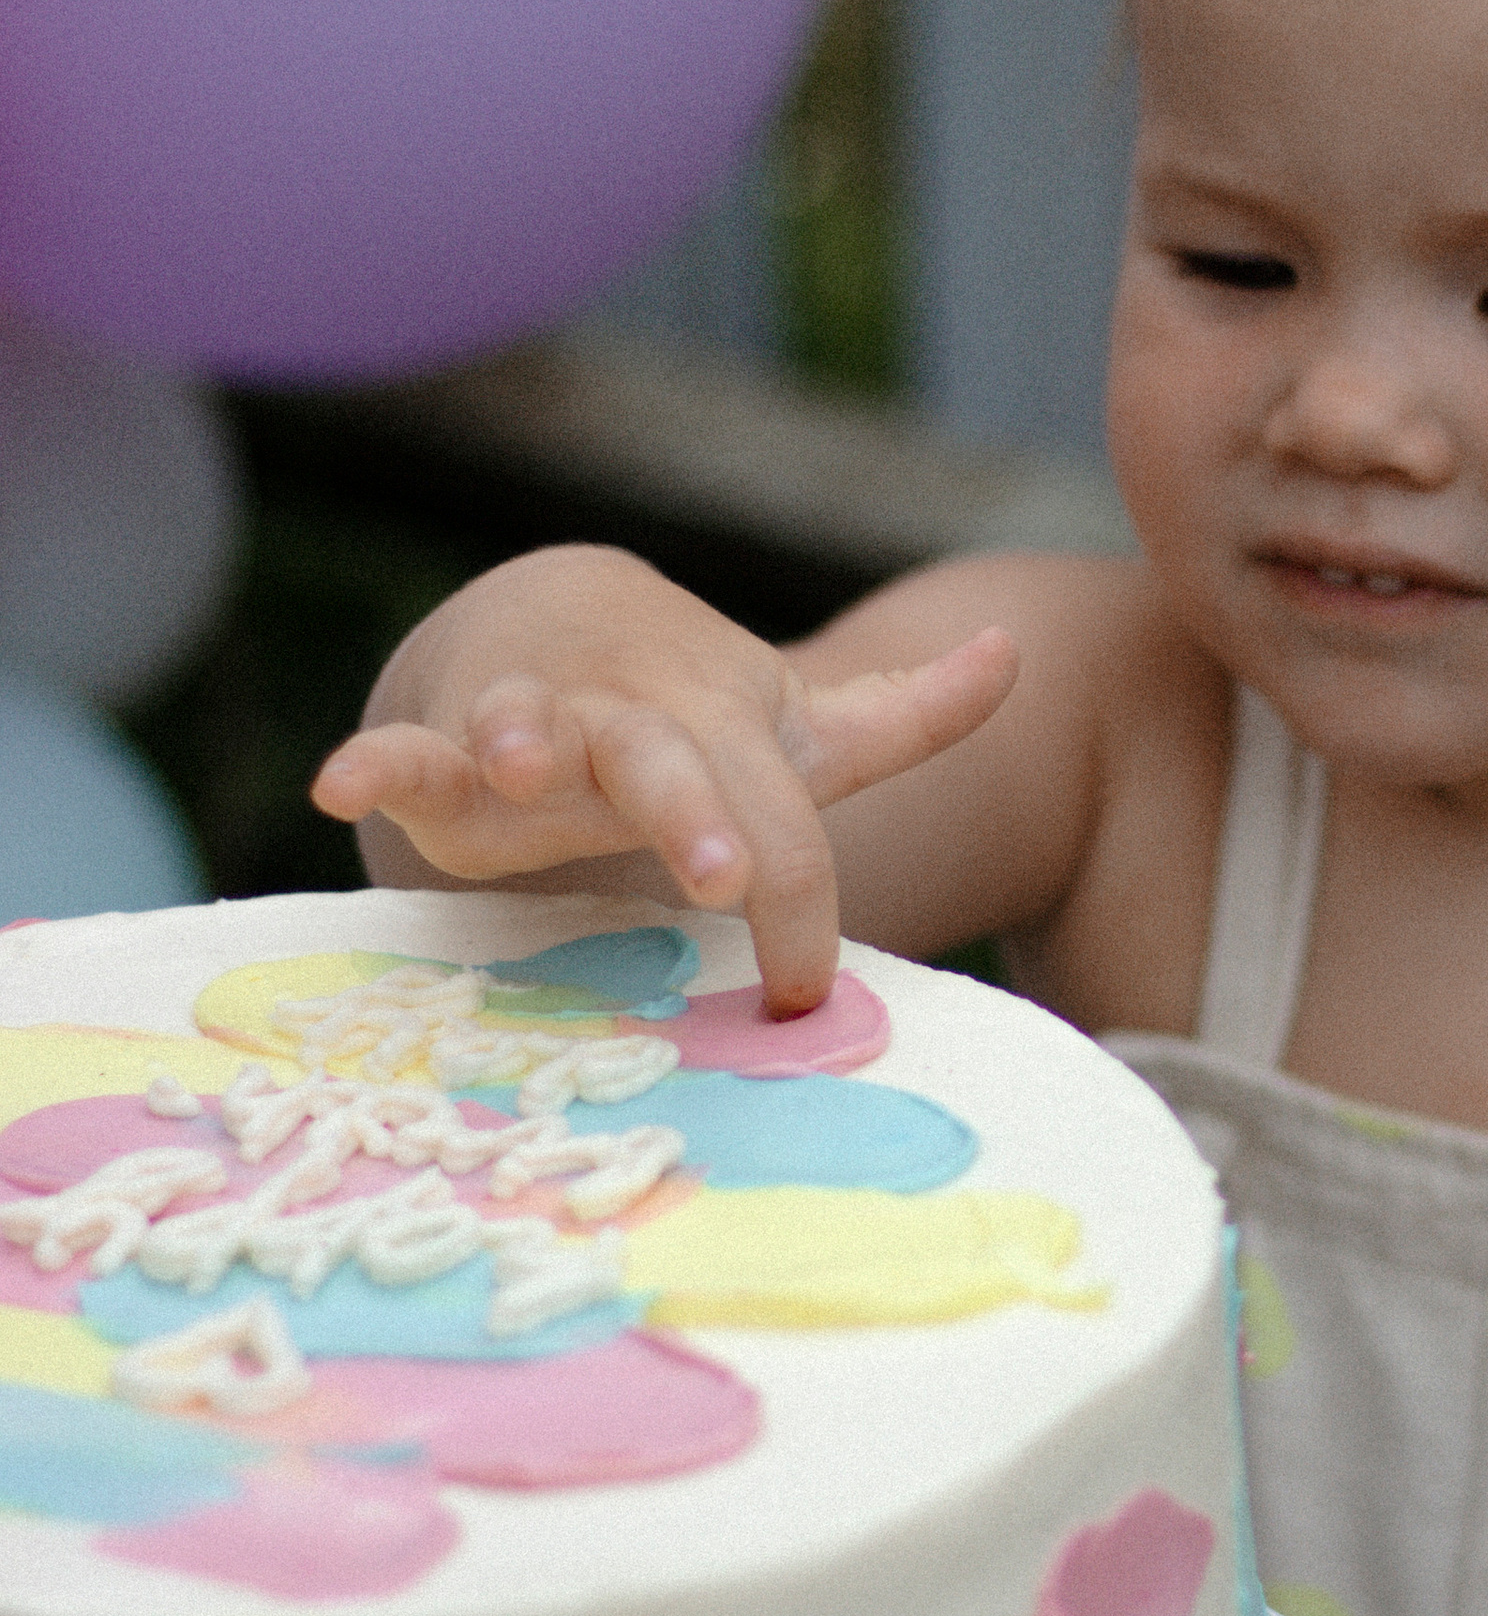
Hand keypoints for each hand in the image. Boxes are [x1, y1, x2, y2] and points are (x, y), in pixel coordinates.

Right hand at [311, 549, 1017, 1007]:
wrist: (554, 619)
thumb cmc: (691, 716)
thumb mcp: (794, 725)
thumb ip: (907, 713)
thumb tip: (1021, 652)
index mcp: (728, 732)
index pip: (783, 824)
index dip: (799, 905)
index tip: (802, 996)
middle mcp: (636, 722)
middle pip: (672, 763)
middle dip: (693, 814)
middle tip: (715, 874)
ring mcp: (538, 724)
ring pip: (533, 726)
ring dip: (521, 740)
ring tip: (512, 763)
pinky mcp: (447, 742)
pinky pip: (406, 746)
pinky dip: (375, 759)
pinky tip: (338, 778)